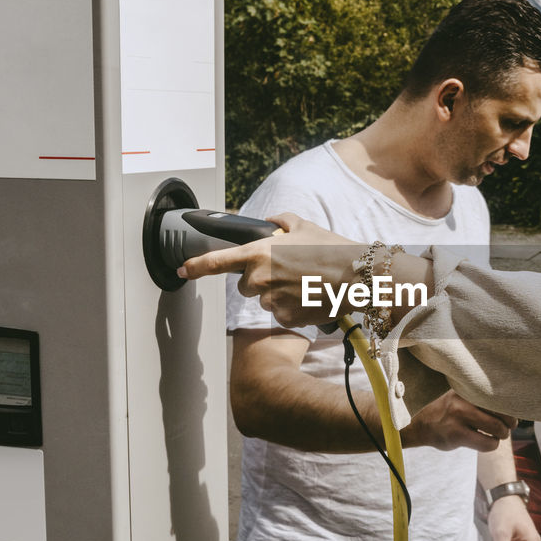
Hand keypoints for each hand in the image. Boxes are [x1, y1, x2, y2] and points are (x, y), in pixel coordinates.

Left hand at [178, 213, 362, 326]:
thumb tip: (272, 222)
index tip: (183, 270)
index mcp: (259, 253)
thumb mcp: (304, 226)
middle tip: (288, 272)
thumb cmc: (332, 249)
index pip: (218, 262)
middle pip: (247, 286)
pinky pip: (281, 315)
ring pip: (266, 302)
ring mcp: (272, 301)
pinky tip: (310, 297)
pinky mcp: (286, 318)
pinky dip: (293, 309)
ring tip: (305, 284)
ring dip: (279, 295)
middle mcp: (260, 279)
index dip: (196, 267)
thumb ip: (281, 222)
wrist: (356, 276)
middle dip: (261, 281)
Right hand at [402, 390, 514, 452]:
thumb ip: (482, 399)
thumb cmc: (448, 413)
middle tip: (507, 428)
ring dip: (501, 436)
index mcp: (468, 389)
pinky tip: (485, 442)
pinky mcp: (457, 435)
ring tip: (496, 436)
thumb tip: (514, 408)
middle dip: (509, 425)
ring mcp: (459, 416)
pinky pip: (487, 443)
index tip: (511, 417)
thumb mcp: (462, 397)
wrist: (421, 426)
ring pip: (497, 428)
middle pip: (503, 413)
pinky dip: (491, 445)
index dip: (511, 409)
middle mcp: (464, 400)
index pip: (500, 397)